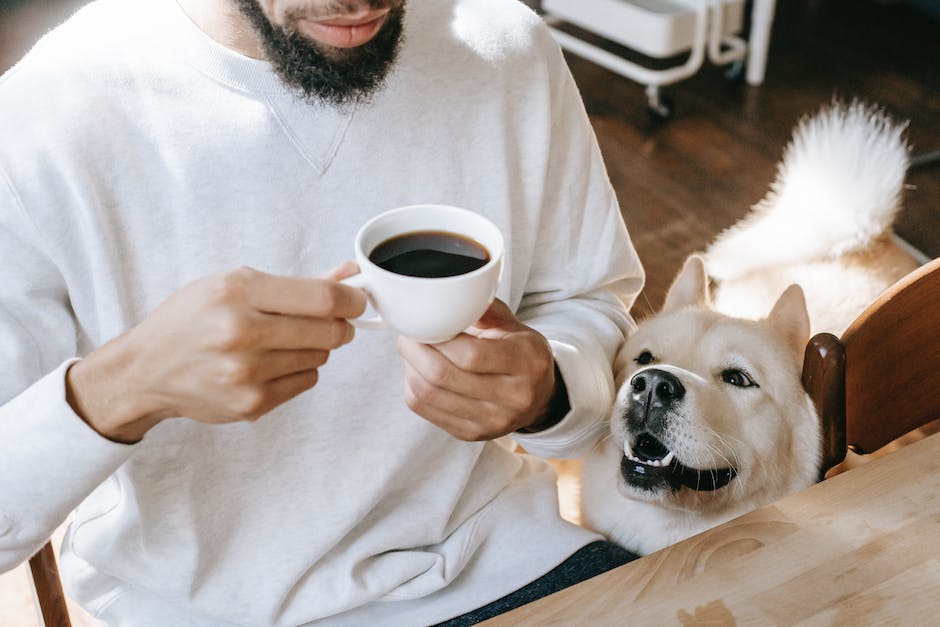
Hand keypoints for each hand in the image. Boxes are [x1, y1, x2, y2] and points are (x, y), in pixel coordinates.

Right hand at [66, 263, 366, 442]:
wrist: (146, 370)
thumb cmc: (192, 320)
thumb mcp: (235, 284)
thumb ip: (297, 283)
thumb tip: (351, 273)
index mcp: (237, 292)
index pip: (323, 298)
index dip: (352, 299)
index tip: (356, 300)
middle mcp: (241, 333)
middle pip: (329, 330)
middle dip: (337, 325)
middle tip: (325, 321)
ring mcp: (246, 373)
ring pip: (320, 357)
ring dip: (313, 348)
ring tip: (280, 342)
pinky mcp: (251, 404)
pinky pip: (306, 381)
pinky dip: (299, 371)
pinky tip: (270, 364)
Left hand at [397, 299, 564, 440]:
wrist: (539, 397)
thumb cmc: (522, 355)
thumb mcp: (515, 327)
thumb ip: (486, 309)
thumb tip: (447, 296)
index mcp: (527, 364)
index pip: (471, 355)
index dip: (438, 337)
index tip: (426, 322)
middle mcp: (512, 398)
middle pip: (443, 376)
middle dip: (415, 351)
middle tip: (407, 334)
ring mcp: (491, 421)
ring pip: (429, 394)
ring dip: (409, 368)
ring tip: (410, 350)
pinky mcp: (471, 433)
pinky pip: (425, 410)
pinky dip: (412, 387)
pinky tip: (416, 372)